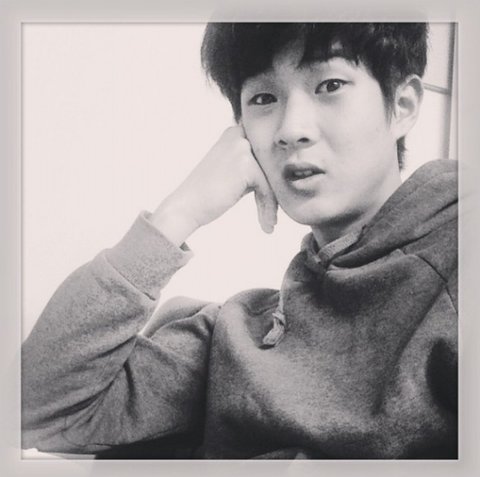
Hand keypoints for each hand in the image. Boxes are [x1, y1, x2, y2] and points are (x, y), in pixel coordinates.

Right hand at [151, 126, 277, 244]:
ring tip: (269, 224)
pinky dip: (268, 208)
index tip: (272, 204)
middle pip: (271, 166)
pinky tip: (267, 224)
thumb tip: (280, 172)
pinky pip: (267, 189)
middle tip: (271, 216)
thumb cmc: (207, 194)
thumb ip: (252, 166)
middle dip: (273, 192)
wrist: (186, 206)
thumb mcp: (231, 172)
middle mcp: (239, 135)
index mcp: (234, 133)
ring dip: (271, 204)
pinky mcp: (246, 165)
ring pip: (271, 178)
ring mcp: (242, 148)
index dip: (273, 178)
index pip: (266, 155)